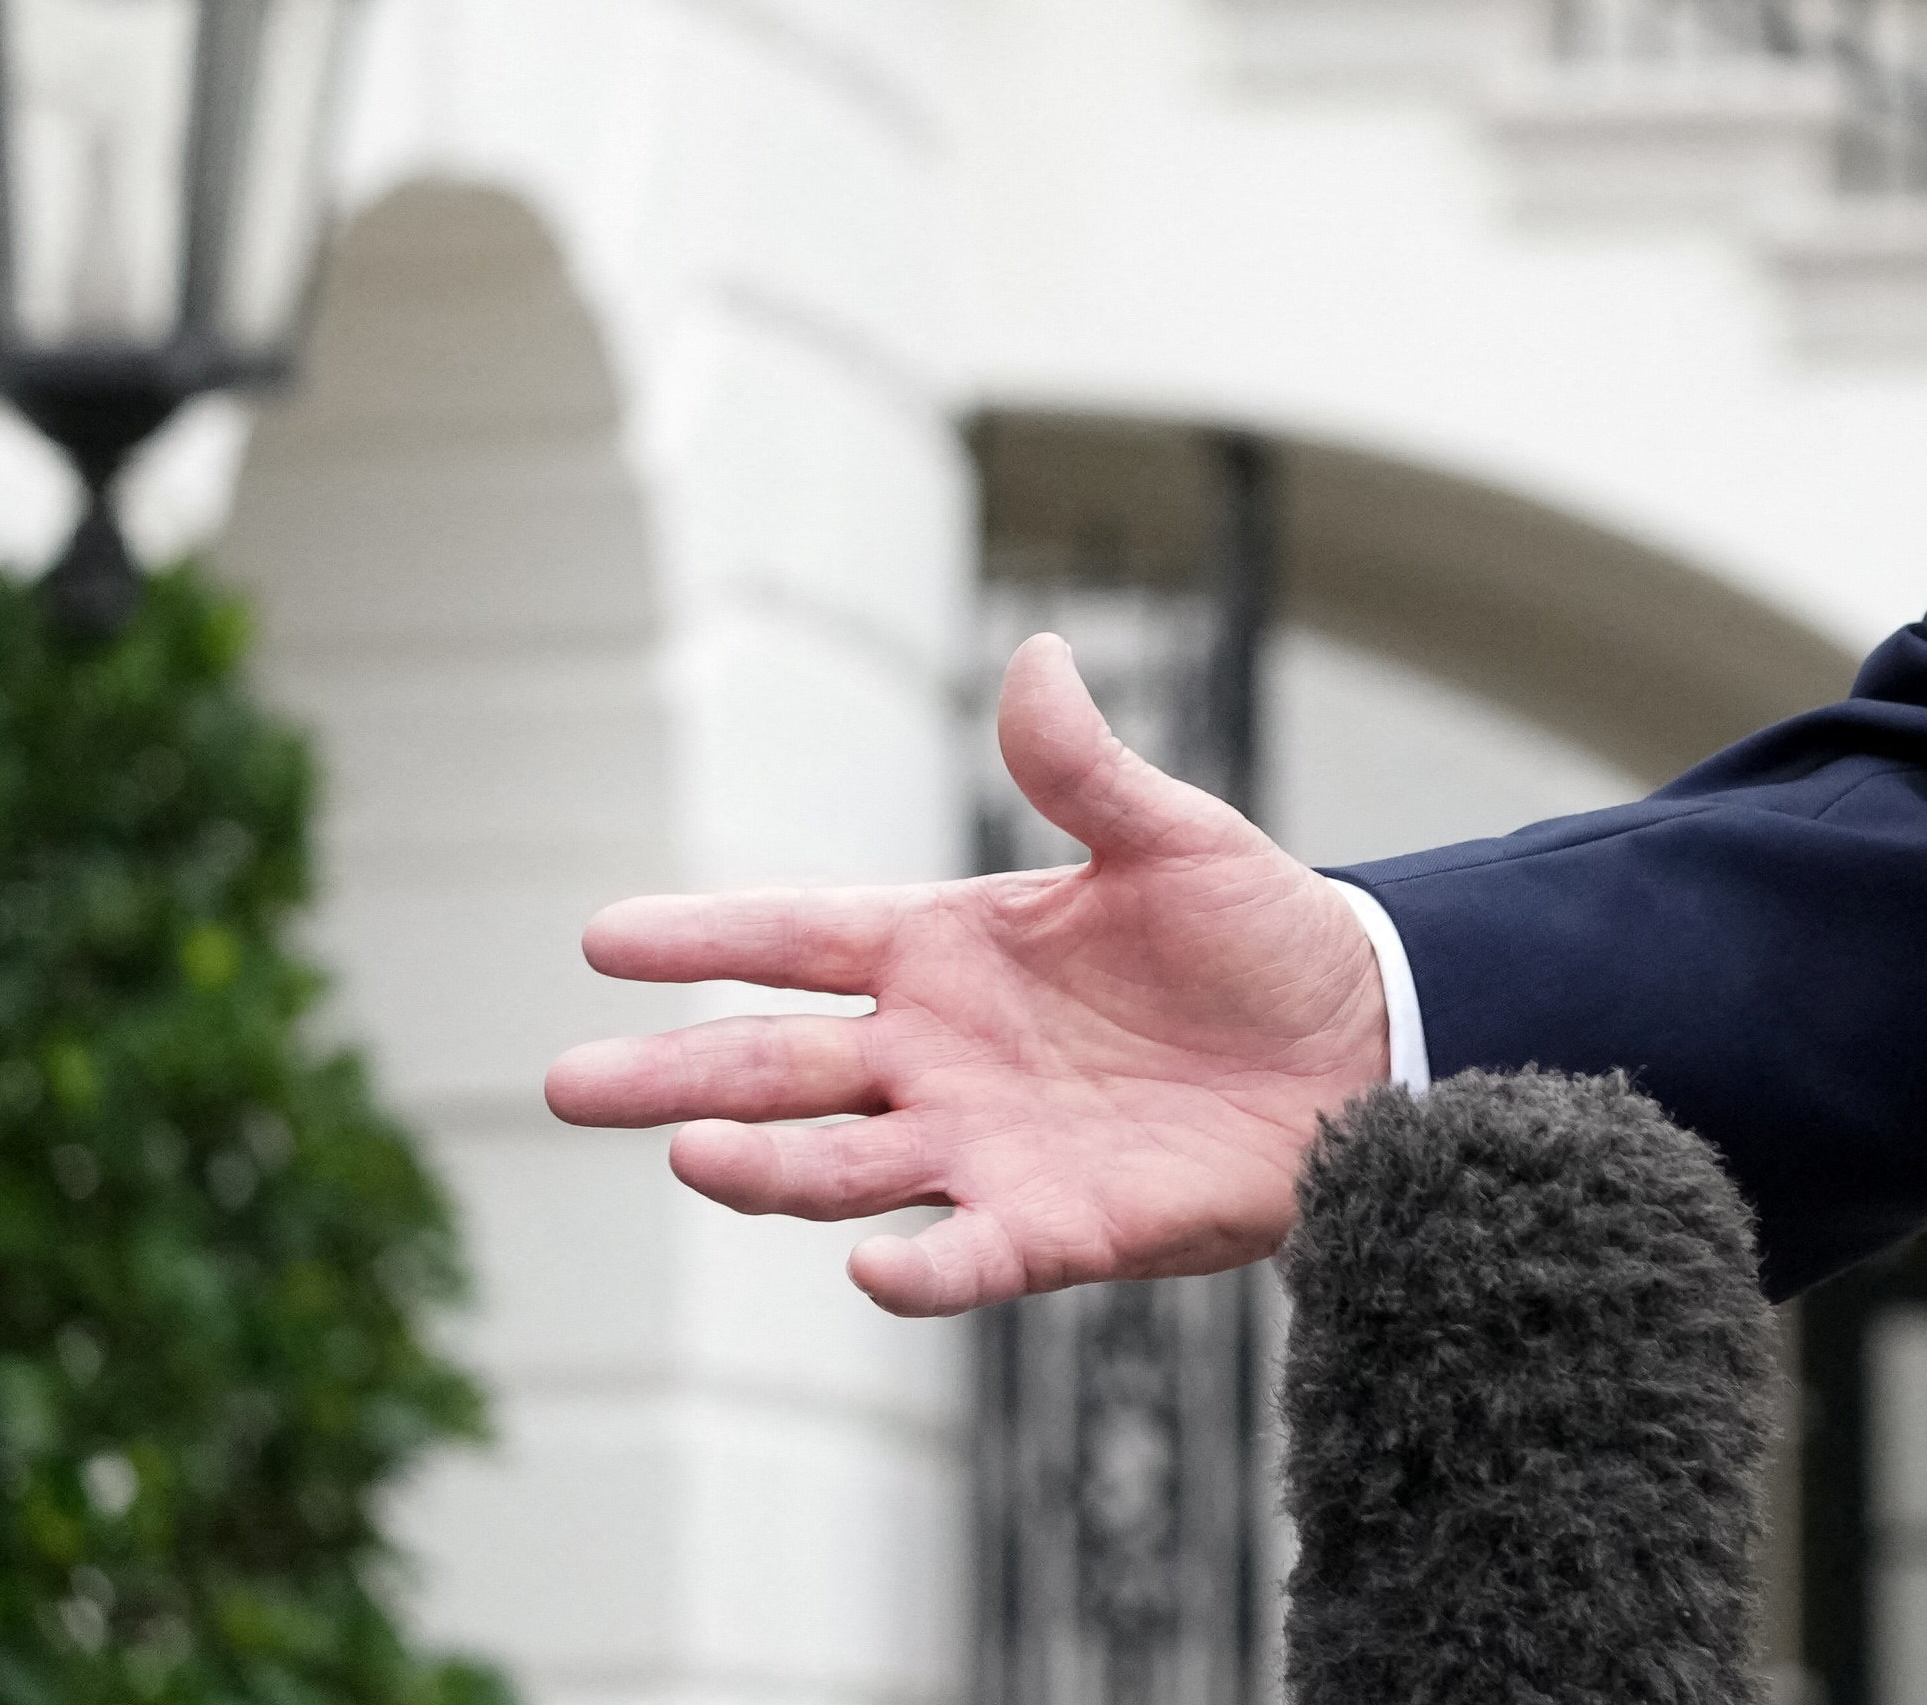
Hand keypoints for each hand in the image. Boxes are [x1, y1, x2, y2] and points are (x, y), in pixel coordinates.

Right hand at [542, 633, 1390, 1315]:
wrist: (1359, 1040)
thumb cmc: (1257, 934)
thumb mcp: (1175, 835)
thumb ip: (1086, 768)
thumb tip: (1036, 657)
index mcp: (949, 949)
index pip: (799, 938)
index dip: (704, 939)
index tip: (600, 938)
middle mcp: (939, 1054)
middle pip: (778, 1068)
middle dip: (675, 1078)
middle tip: (568, 1082)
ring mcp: (984, 1145)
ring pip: (840, 1167)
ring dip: (766, 1168)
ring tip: (693, 1154)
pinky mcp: (1053, 1226)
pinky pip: (966, 1257)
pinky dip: (918, 1269)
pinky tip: (869, 1266)